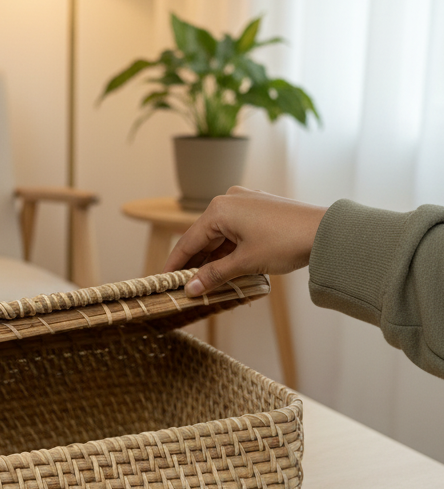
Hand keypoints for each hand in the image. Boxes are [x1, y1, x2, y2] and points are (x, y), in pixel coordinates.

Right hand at [164, 186, 327, 295]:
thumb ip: (214, 275)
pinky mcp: (259, 209)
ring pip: (220, 235)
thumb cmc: (285, 242)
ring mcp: (245, 203)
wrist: (325, 232)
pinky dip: (228, 250)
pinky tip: (225, 269)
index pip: (189, 240)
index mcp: (219, 209)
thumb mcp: (245, 263)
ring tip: (205, 282)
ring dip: (213, 258)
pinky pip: (235, 231)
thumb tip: (191, 289)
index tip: (163, 279)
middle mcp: (229, 200)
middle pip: (203, 237)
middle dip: (195, 262)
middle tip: (183, 285)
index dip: (175, 263)